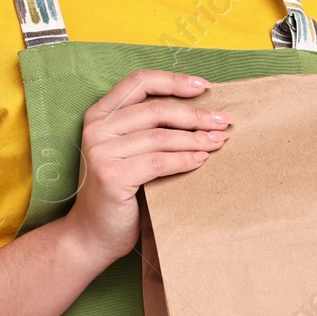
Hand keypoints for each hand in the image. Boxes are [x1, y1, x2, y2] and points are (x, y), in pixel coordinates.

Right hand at [62, 69, 232, 267]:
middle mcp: (97, 128)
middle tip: (223, 121)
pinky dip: (185, 160)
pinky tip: (201, 160)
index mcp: (100, 114)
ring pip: (161, 136)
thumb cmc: (120, 191)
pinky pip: (159, 162)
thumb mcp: (130, 150)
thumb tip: (202, 112)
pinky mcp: (111, 176)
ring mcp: (101, 152)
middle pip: (157, 109)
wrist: (93, 234)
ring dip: (195, 138)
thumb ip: (150, 128)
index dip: (174, 81)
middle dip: (195, 114)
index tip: (204, 87)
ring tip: (218, 141)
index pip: (140, 82)